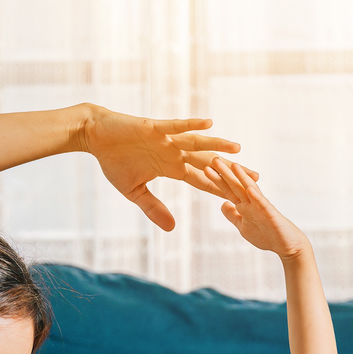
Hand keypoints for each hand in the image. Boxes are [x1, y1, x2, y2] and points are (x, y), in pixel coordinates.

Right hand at [80, 107, 243, 231]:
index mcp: (171, 168)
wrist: (97, 135)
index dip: (221, 189)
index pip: (201, 180)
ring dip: (217, 146)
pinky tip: (209, 124)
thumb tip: (172, 229)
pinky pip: (176, 127)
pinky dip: (191, 125)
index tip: (240, 197)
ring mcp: (166, 139)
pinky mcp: (154, 127)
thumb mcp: (134, 191)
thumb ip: (153, 208)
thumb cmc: (114, 161)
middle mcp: (173, 152)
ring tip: (238, 150)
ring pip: (197, 144)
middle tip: (255, 178)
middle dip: (230, 171)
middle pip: (208, 163)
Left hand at [206, 158, 311, 260]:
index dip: (218, 180)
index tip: (206, 169)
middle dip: (225, 174)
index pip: (229, 191)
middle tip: (214, 159)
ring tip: (233, 165)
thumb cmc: (267, 236)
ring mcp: (262, 208)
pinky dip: (256, 197)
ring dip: (242, 178)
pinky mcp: (272, 215)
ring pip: (251, 190)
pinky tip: (249, 189)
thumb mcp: (243, 226)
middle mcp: (253, 203)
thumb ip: (233, 215)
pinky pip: (263, 205)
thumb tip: (223, 204)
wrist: (288, 246)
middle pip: (237, 186)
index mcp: (245, 206)